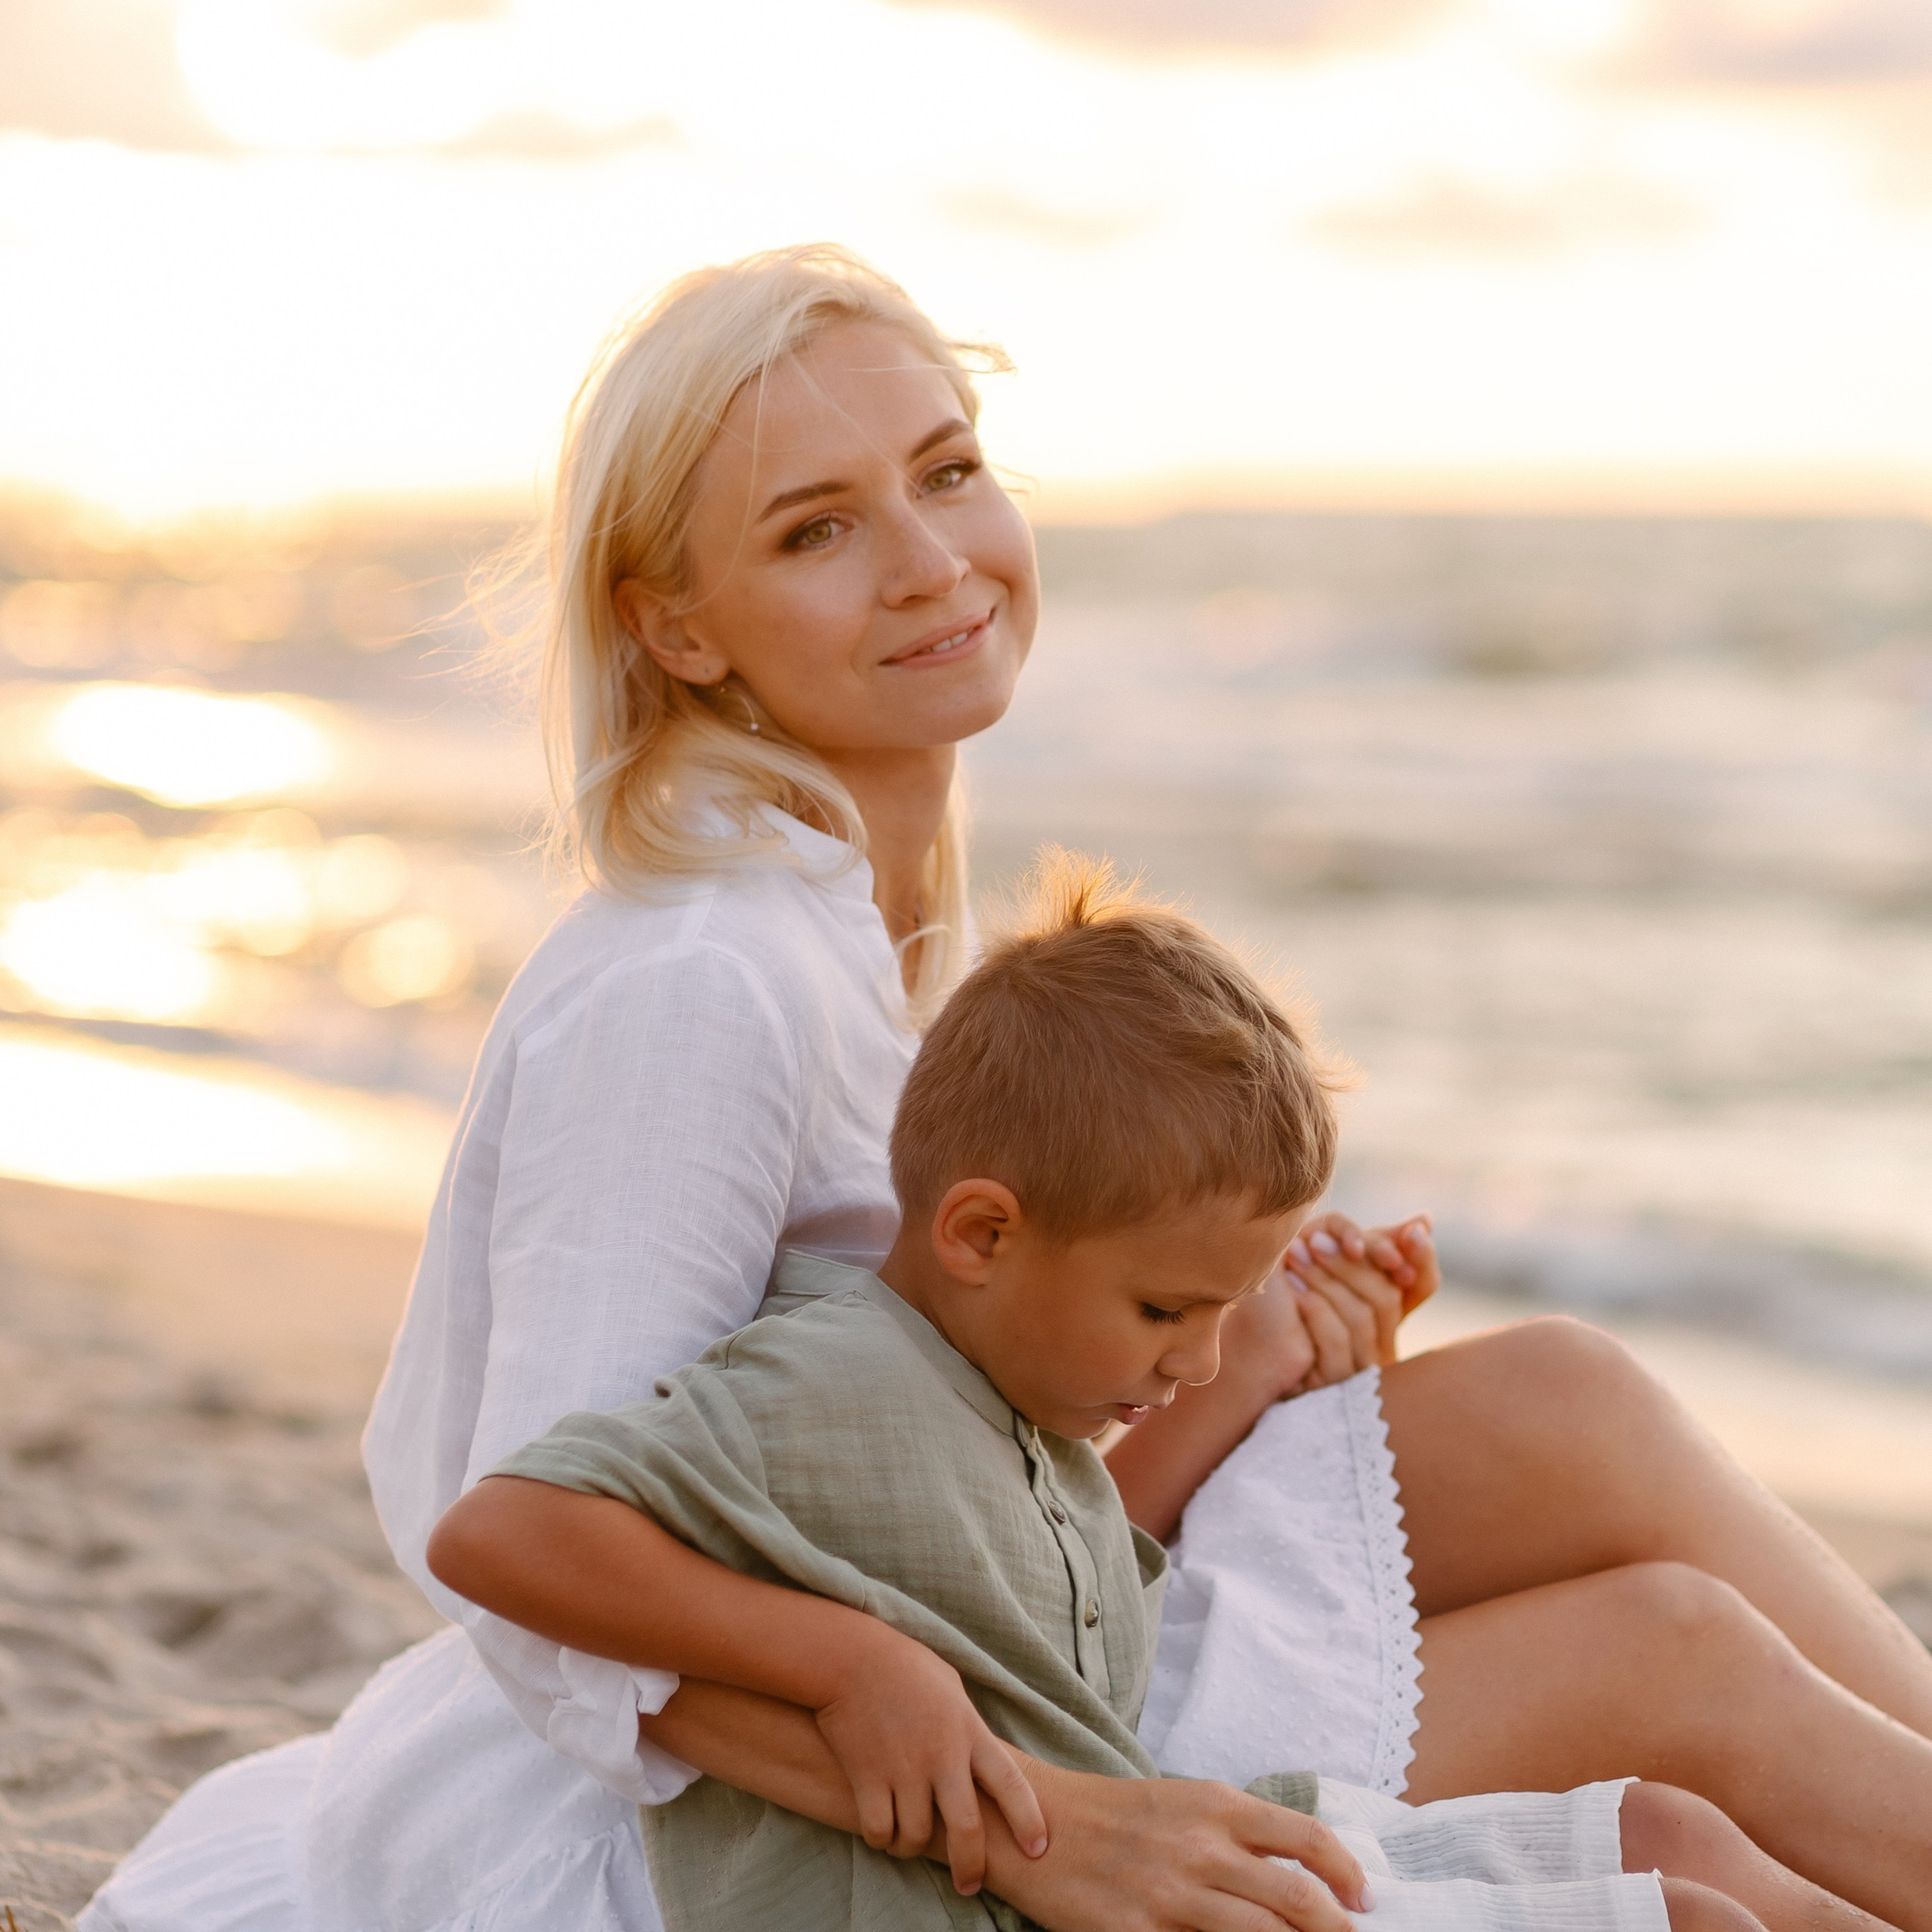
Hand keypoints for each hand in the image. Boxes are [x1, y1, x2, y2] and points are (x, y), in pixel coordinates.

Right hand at [813, 1621, 1047, 1895]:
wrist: (850, 1658)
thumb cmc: (903, 1666)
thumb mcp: (951, 1688)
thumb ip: (968, 1726)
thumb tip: (981, 1751)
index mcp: (968, 1731)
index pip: (1011, 1783)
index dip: (1028, 1820)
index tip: (1037, 1849)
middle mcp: (941, 1756)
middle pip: (966, 1829)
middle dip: (970, 1866)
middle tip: (969, 1884)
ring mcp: (904, 1769)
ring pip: (916, 1838)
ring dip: (912, 1848)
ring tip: (908, 1842)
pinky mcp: (867, 1777)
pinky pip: (878, 1831)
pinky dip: (881, 1840)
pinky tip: (880, 1831)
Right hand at [984, 1760, 1369, 1931]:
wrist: (1037, 1824)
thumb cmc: (1120, 1817)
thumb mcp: (1185, 1804)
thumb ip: (1239, 1833)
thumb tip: (1303, 1873)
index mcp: (1216, 1806)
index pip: (1307, 1839)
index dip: (1347, 1873)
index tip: (1364, 1899)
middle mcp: (1201, 1848)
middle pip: (1297, 1901)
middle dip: (1337, 1931)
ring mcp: (1170, 1896)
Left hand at [1283, 1212, 1437, 1384]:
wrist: (1248, 1342)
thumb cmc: (1286, 1294)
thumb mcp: (1329, 1260)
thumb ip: (1370, 1242)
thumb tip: (1425, 1217)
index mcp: (1386, 1309)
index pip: (1425, 1284)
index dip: (1421, 1256)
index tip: (1411, 1229)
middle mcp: (1383, 1340)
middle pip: (1387, 1297)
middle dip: (1350, 1264)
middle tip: (1313, 1239)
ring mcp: (1362, 1365)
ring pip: (1362, 1316)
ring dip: (1326, 1281)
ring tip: (1293, 1257)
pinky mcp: (1336, 1381)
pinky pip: (1338, 1339)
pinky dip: (1315, 1309)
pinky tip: (1293, 1291)